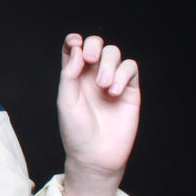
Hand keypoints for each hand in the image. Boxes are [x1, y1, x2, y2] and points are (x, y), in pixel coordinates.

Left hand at [57, 34, 139, 195]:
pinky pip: (130, 68)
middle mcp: (92, 77)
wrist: (96, 155)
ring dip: (108, 64)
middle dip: (94, 45)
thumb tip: (79, 50)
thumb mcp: (65, 101)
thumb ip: (69, 74)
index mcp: (73, 77)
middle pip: (96, 45)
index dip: (74, 40)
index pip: (74, 49)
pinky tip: (114, 92)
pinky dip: (122, 74)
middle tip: (90, 59)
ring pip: (114, 53)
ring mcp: (112, 81)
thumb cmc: (76, 131)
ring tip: (103, 86)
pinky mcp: (129, 90)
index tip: (75, 43)